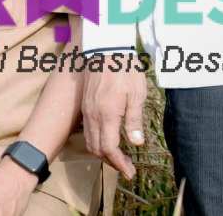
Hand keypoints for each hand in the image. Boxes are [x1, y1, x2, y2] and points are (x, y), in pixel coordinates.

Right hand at [82, 66, 147, 180]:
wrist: (106, 48)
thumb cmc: (125, 69)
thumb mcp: (137, 93)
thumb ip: (134, 119)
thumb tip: (136, 143)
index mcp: (107, 115)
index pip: (109, 149)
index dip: (119, 164)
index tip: (129, 173)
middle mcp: (93, 116)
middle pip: (97, 149)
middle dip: (111, 161)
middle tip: (126, 167)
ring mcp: (87, 110)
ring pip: (90, 141)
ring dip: (103, 152)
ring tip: (119, 157)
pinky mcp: (85, 105)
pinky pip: (88, 130)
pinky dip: (97, 140)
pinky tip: (109, 139)